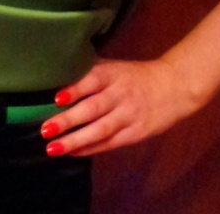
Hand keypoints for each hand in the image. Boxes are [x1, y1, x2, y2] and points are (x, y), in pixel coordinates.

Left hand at [41, 58, 205, 156]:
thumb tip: (56, 74)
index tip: (56, 98)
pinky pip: (110, 143)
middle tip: (45, 129)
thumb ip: (90, 70)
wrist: (174, 86)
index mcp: (113, 74)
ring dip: (75, 140)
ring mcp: (128, 115)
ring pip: (100, 130)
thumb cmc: (134, 75)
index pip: (92, 80)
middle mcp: (119, 94)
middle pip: (93, 108)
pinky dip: (90, 148)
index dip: (75, 89)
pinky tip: (73, 152)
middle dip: (68, 120)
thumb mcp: (114, 66)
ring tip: (54, 148)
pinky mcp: (136, 133)